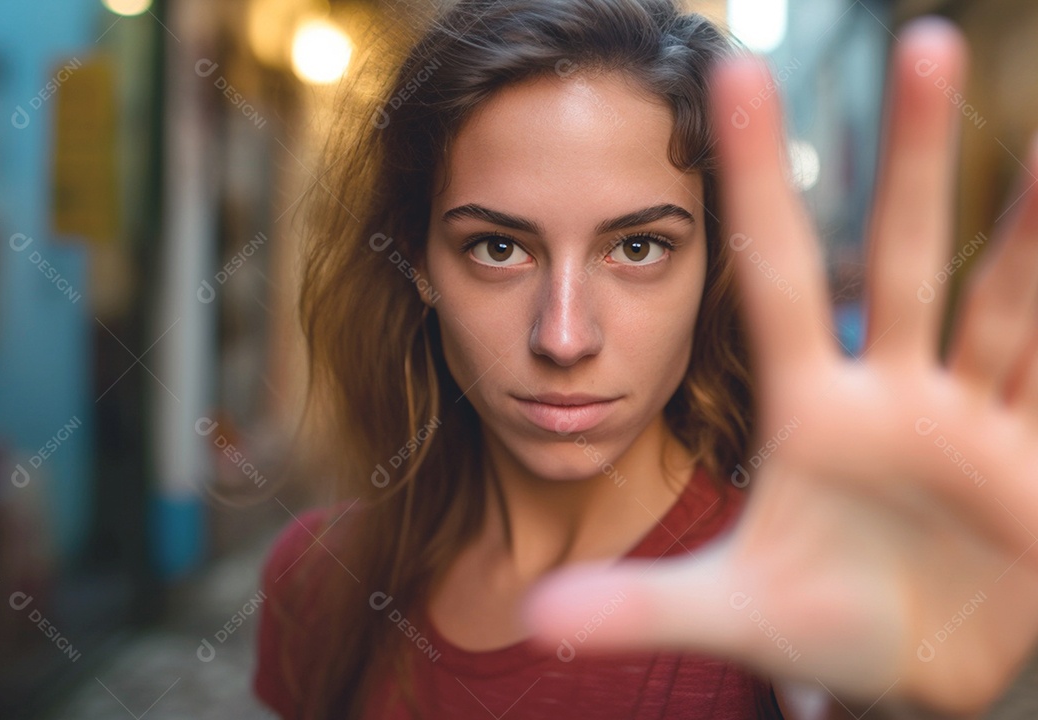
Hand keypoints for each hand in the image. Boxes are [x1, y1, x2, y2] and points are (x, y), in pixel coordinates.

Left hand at [522, 17, 1037, 717]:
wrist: (905, 671)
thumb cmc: (816, 626)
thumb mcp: (729, 610)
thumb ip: (637, 608)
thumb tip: (534, 615)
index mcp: (806, 412)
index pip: (775, 277)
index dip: (757, 183)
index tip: (736, 77)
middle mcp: (887, 395)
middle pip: (897, 257)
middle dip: (911, 158)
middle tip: (922, 36)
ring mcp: (965, 420)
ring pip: (997, 299)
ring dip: (1025, 222)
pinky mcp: (1029, 459)